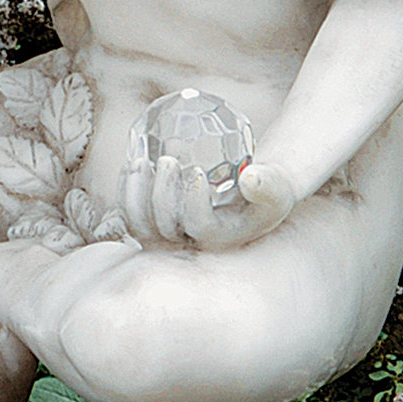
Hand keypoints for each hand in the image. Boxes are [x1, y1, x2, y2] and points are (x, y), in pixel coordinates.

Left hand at [120, 154, 296, 252]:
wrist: (251, 195)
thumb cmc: (266, 191)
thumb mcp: (276, 187)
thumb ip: (268, 184)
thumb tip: (250, 179)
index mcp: (221, 239)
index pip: (200, 227)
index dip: (193, 202)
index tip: (198, 172)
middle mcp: (192, 242)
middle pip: (164, 228)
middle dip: (161, 194)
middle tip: (167, 160)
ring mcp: (171, 233)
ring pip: (140, 223)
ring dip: (135, 192)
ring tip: (141, 159)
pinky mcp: (156, 221)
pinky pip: (130, 212)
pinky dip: (126, 190)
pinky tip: (130, 163)